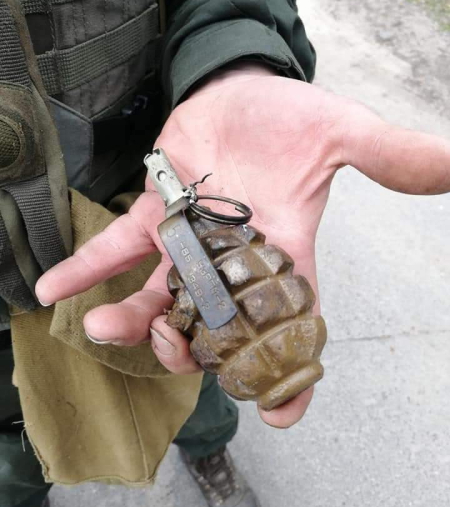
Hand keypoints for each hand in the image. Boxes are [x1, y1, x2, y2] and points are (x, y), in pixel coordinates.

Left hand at [36, 62, 449, 427]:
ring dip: (132, 316)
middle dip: (193, 348)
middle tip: (178, 353)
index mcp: (283, 247)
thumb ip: (386, 154)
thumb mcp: (342, 131)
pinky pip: (117, 247)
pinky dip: (87, 267)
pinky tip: (55, 288)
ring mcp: (189, 238)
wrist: (245, 91)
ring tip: (105, 327)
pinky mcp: (155, 212)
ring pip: (160, 294)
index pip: (293, 318)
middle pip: (214, 323)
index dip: (290, 367)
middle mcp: (233, 257)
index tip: (281, 415)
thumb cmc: (292, 118)